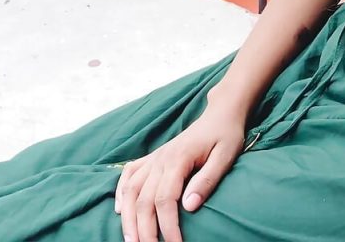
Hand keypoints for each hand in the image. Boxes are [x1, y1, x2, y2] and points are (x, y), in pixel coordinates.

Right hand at [116, 105, 244, 241]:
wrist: (219, 115)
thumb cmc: (225, 136)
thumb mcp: (225, 157)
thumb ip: (206, 180)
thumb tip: (189, 207)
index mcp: (178, 159)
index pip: (165, 200)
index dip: (168, 226)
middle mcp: (160, 159)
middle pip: (143, 200)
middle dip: (145, 229)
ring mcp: (154, 158)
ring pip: (131, 190)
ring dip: (128, 217)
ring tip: (131, 240)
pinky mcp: (152, 158)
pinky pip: (129, 175)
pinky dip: (120, 192)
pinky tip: (119, 210)